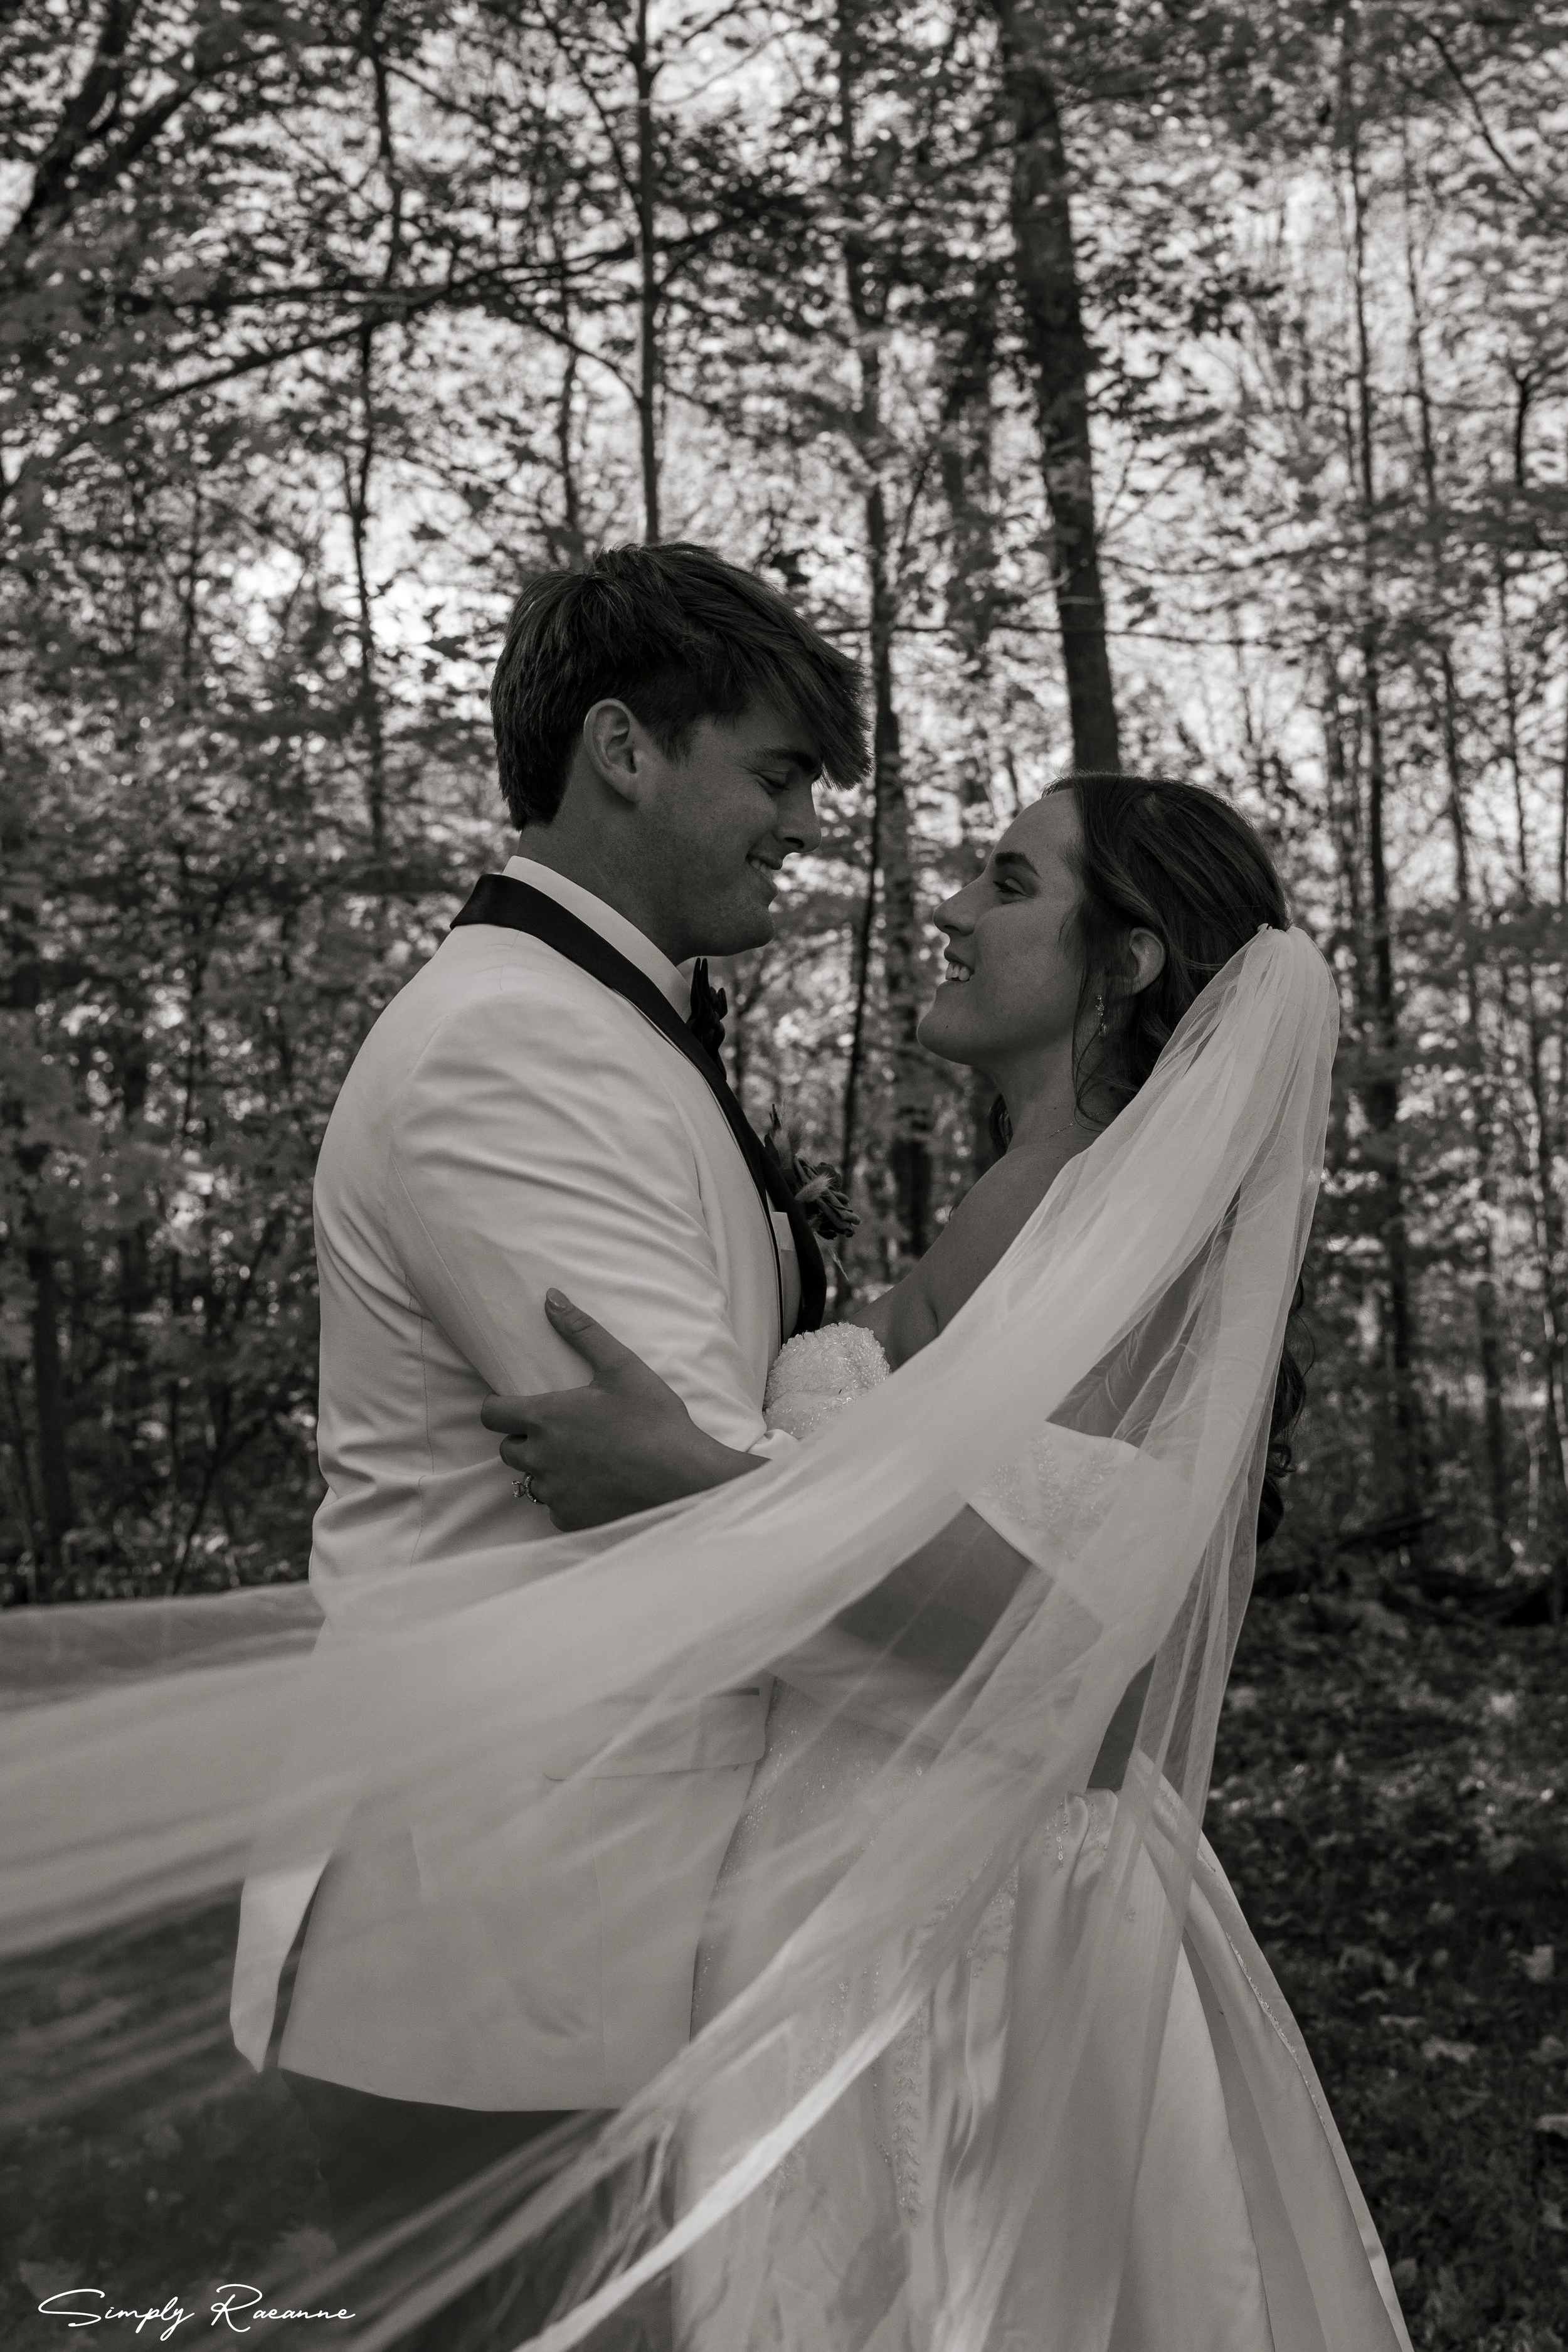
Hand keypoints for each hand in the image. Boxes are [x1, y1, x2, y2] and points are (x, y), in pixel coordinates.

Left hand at [480, 1290, 759, 1529]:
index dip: (499, 1407)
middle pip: (507, 1449)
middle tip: (561, 1431)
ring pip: (531, 1480)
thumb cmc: (655, 1421)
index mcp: (545, 1418)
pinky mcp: (570, 1519)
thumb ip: (582, 1332)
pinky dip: (567, 1497)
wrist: (686, 1480)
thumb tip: (551, 1298)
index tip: (515, 1405)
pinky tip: (597, 1485)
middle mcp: (540, 1458)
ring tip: (582, 1458)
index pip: (490, 1414)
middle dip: (525, 1439)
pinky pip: (554, 1508)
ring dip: (546, 1469)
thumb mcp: (622, 1367)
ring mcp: (553, 1492)